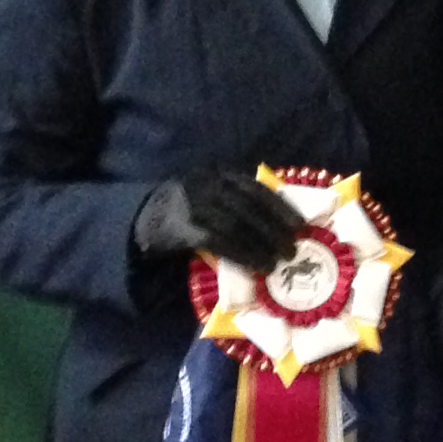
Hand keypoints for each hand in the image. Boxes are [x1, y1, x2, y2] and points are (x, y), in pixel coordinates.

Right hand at [133, 169, 303, 271]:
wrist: (143, 218)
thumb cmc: (187, 209)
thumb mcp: (212, 193)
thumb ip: (239, 201)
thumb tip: (280, 224)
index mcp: (219, 175)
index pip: (256, 189)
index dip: (280, 207)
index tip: (300, 224)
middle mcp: (207, 186)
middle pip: (249, 208)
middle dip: (274, 230)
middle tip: (292, 250)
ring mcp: (194, 206)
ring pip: (236, 226)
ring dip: (261, 246)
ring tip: (277, 262)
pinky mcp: (183, 230)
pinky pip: (220, 243)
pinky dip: (242, 255)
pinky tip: (256, 266)